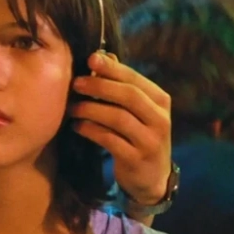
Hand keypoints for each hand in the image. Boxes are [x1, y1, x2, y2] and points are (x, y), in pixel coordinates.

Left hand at [69, 51, 171, 204]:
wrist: (152, 177)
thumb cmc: (139, 136)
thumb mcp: (137, 110)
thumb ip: (122, 85)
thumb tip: (102, 56)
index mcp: (160, 101)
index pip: (135, 79)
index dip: (112, 68)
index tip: (90, 59)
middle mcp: (160, 119)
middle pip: (128, 96)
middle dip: (99, 86)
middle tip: (76, 83)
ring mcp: (150, 140)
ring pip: (118, 118)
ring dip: (91, 110)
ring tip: (72, 108)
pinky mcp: (136, 159)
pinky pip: (109, 140)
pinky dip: (90, 130)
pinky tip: (77, 126)